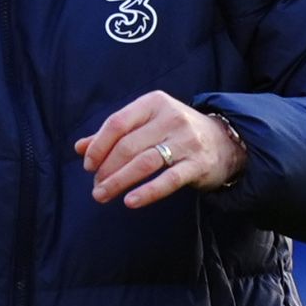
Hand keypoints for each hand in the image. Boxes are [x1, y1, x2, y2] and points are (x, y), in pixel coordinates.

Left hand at [76, 91, 247, 208]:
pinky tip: (130, 202)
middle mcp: (171, 118)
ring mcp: (186, 141)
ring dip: (119, 181)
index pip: (116, 123)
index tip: (88, 165)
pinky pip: (168, 180)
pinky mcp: (198, 164)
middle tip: (96, 186)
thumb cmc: (175, 132)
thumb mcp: (146, 124)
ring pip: (144, 163)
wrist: (226, 142)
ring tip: (102, 195)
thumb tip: (79, 148)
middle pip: (127, 146)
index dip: (98, 146)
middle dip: (106, 168)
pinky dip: (147, 192)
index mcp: (153, 103)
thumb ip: (113, 134)